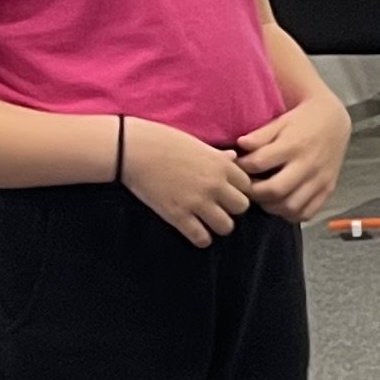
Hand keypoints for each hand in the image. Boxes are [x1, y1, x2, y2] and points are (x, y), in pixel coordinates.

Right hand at [121, 118, 253, 246]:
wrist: (132, 149)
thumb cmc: (164, 141)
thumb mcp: (196, 144)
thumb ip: (218, 156)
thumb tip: (234, 157)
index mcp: (221, 165)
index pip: (248, 186)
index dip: (238, 190)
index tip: (227, 192)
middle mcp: (214, 184)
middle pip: (242, 208)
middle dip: (232, 209)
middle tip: (218, 207)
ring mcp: (197, 201)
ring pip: (226, 226)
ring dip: (218, 225)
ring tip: (207, 221)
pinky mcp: (178, 215)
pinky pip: (202, 238)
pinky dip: (201, 238)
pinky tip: (194, 231)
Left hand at [236, 88, 352, 221]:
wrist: (335, 121)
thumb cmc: (302, 120)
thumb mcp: (281, 121)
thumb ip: (260, 135)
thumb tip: (240, 145)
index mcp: (293, 145)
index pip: (258, 163)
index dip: (242, 167)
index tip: (238, 165)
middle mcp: (307, 165)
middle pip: (275, 190)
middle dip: (254, 193)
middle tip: (247, 187)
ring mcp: (320, 180)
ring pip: (291, 206)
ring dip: (271, 206)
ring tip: (263, 197)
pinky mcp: (328, 189)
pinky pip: (308, 212)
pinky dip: (291, 214)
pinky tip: (282, 204)